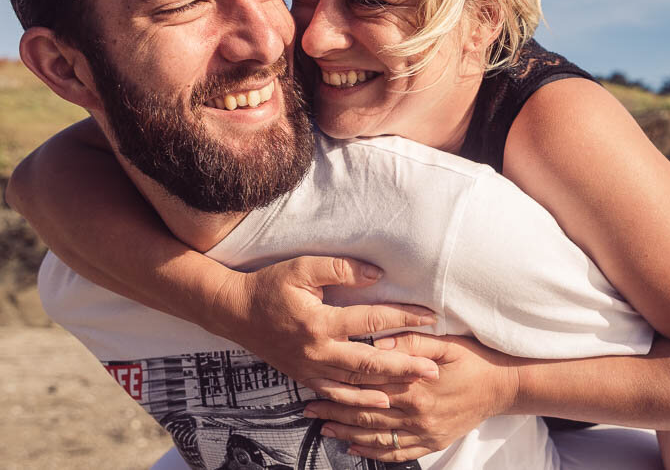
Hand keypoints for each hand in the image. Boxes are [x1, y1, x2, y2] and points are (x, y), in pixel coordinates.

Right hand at [219, 256, 440, 406]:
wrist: (235, 312)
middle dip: (405, 366)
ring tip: (418, 385)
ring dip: (389, 385)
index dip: (402, 317)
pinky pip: (336, 394)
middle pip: (370, 363)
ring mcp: (310, 369)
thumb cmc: (270, 285)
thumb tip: (377, 275)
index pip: (370, 321)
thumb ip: (340, 269)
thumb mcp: (302, 268)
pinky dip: (360, 401)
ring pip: (356, 384)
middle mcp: (317, 351)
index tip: (430, 317)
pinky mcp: (304, 376)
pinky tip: (381, 401)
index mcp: (319, 322)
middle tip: (434, 370)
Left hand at [302, 333, 518, 461]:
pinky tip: (355, 447)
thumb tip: (378, 345)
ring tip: (323, 428)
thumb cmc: (473, 359)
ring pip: (377, 436)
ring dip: (347, 432)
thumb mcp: (444, 342)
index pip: (368, 388)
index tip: (315, 383)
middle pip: (366, 413)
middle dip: (334, 411)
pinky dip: (374, 452)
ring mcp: (424, 432)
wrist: (503, 386)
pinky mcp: (432, 442)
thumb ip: (410, 342)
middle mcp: (416, 413)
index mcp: (415, 387)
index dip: (339, 387)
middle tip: (308, 408)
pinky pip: (398, 452)